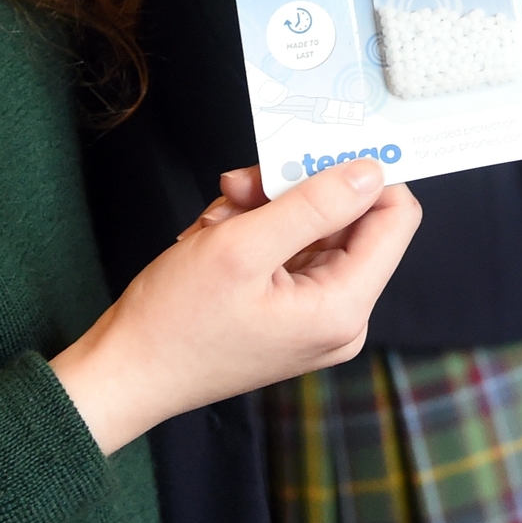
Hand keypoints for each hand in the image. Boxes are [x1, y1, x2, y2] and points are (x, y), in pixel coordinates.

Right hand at [49, 161, 419, 453]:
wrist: (125, 373)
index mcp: (343, 307)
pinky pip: (288, 251)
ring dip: (263, 211)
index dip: (364, 175)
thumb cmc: (174, 321)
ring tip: (215, 225)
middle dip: (293, 192)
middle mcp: (341, 318)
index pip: (396, 217)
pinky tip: (213, 240)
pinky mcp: (289, 315)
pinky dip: (253, 234)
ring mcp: (315, 318)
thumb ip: (314, 203)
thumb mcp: (242, 246)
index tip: (316, 150)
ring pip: (312, 228)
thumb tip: (372, 170)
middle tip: (240, 189)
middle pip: (349, 219)